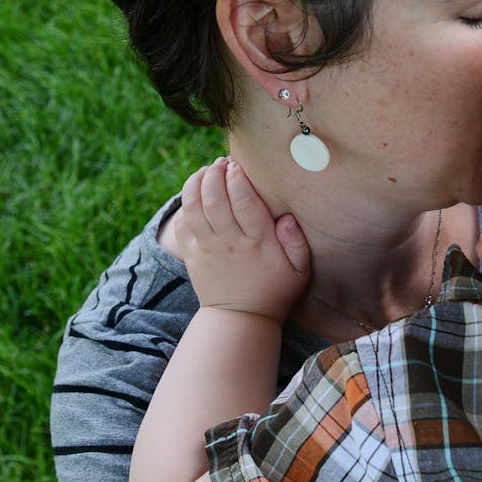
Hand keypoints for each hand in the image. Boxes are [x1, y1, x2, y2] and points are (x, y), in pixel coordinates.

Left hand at [173, 157, 310, 320]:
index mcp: (257, 242)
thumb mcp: (299, 270)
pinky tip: (195, 193)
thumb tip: (288, 216)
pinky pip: (182, 224)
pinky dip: (185, 204)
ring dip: (196, 183)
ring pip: (194, 207)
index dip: (238, 178)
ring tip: (206, 171)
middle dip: (215, 173)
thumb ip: (296, 242)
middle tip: (221, 162)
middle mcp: (229, 242)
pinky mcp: (191, 255)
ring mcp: (206, 249)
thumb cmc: (275, 290)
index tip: (238, 165)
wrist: (241, 319)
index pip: (244, 202)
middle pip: (215, 198)